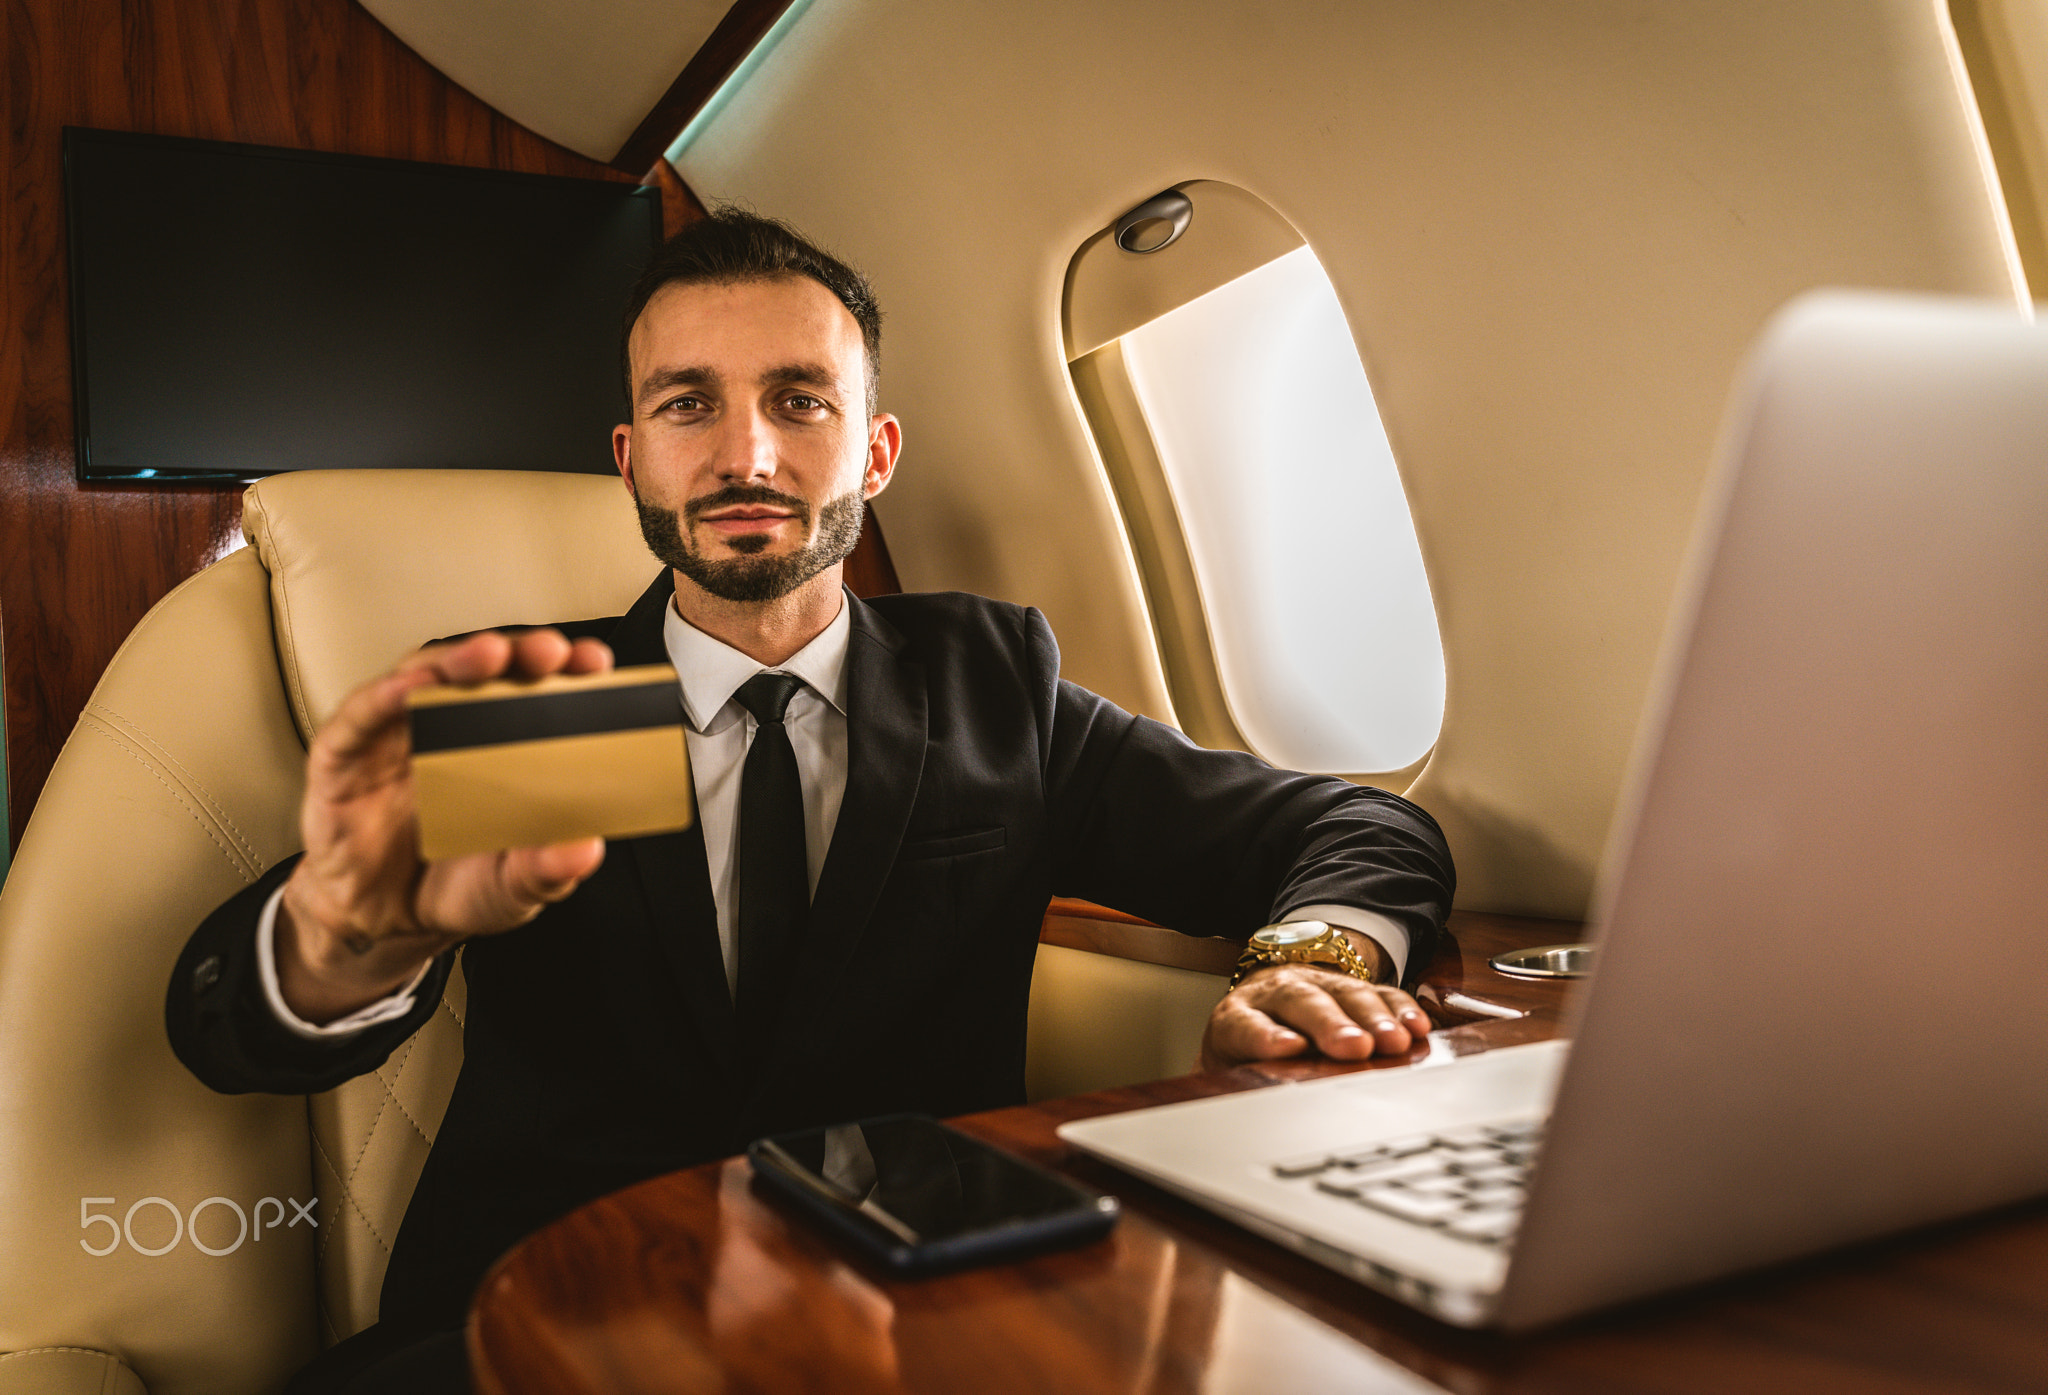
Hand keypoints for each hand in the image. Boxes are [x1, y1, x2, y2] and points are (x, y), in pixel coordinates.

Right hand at [275, 628, 614, 1023]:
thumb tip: (585, 850)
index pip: (535, 696)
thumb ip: (545, 872)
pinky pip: (360, 717)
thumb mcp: (510, 889)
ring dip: (455, 661)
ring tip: (488, 656)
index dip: (565, 674)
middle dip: (517, 654)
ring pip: (422, 677)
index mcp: (500, 749)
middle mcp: (448, 730)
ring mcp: (395, 737)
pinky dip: (384, 697)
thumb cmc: (452, 886)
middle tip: (550, 653)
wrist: (381, 922)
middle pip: (483, 673)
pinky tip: (408, 689)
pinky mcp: (343, 756)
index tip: (595, 666)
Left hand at [1199, 937, 1429, 1070]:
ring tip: (1394, 1042)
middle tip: (1352, 1048)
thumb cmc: (1247, 1046)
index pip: (1245, 1024)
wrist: (1267, 998)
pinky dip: (1400, 1010)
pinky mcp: (1352, 987)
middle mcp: (1275, 993)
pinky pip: (1380, 992)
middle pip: (1301, 1002)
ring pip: (1345, 993)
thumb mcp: (1228, 1069)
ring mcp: (1317, 984)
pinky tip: (1416, 1027)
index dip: (1265, 1035)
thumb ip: (1225, 1091)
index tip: (1288, 1049)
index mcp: (1236, 1017)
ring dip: (1373, 1018)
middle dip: (1329, 1025)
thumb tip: (1220, 1120)